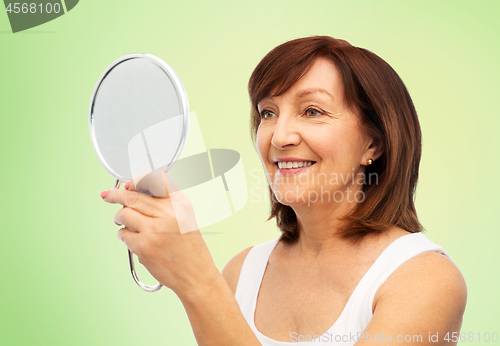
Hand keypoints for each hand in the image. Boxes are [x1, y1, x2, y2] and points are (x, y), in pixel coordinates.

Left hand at [101, 171, 218, 297]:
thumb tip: (134, 192)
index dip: (137, 179)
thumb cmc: (190, 248)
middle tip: (107, 196)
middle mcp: (168, 213)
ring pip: (123, 214)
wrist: (196, 275)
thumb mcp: (185, 218)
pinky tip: (134, 240)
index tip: (128, 184)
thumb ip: (164, 203)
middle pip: (132, 196)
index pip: (155, 180)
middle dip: (115, 195)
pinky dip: (124, 236)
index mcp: (180, 204)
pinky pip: (123, 234)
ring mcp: (154, 230)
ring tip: (125, 223)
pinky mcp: (143, 246)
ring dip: (120, 218)